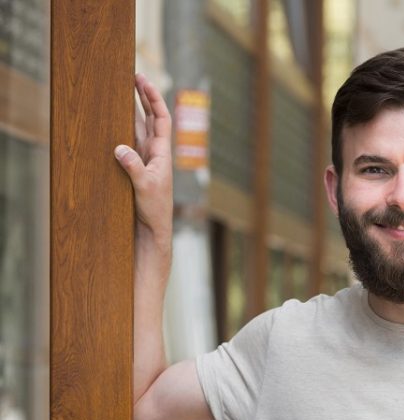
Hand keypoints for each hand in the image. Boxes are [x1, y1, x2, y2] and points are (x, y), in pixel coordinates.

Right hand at [114, 73, 172, 241]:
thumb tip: (119, 148)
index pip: (161, 118)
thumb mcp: (145, 188)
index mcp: (162, 153)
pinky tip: (113, 123)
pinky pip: (129, 144)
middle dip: (142, 97)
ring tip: (121, 92)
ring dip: (131, 110)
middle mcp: (154, 153)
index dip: (153, 98)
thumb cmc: (154, 210)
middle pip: (149, 118)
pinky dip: (122, 131)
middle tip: (132, 76)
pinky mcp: (135, 169)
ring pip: (138, 129)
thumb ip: (133, 167)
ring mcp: (144, 160)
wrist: (153, 230)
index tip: (143, 80)